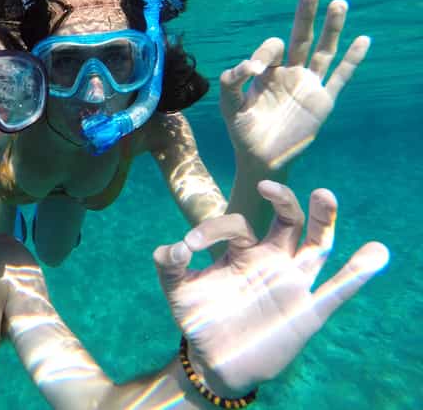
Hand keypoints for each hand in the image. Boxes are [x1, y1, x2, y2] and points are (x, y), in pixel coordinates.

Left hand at [154, 181, 387, 395]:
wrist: (215, 360)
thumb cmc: (200, 318)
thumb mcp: (178, 289)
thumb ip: (169, 265)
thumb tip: (175, 246)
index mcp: (244, 250)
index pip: (237, 225)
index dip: (212, 229)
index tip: (188, 244)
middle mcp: (273, 260)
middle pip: (290, 220)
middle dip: (283, 199)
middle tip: (267, 185)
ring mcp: (293, 283)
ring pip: (318, 244)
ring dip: (324, 219)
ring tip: (323, 194)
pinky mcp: (307, 312)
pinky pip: (338, 289)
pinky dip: (358, 272)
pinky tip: (375, 253)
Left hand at [220, 0, 368, 169]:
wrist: (260, 159)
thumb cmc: (242, 131)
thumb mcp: (229, 105)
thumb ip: (231, 81)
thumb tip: (251, 65)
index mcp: (268, 72)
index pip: (272, 48)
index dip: (265, 53)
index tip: (255, 69)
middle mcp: (290, 73)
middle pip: (301, 37)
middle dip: (305, 14)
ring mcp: (308, 86)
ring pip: (324, 51)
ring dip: (332, 28)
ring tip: (339, 3)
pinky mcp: (323, 101)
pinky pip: (340, 77)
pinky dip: (352, 60)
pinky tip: (363, 39)